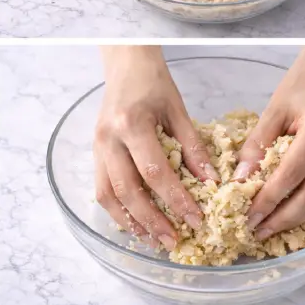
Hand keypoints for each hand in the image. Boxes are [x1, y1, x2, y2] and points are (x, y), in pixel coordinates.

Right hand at [94, 47, 218, 249]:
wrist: (125, 64)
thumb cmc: (153, 83)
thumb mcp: (178, 110)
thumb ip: (192, 147)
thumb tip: (210, 182)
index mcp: (131, 124)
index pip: (154, 172)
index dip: (176, 200)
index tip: (196, 219)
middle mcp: (109, 139)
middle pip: (127, 190)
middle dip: (152, 220)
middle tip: (174, 240)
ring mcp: (97, 146)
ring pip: (108, 194)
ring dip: (131, 221)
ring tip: (154, 240)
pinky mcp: (94, 152)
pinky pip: (101, 188)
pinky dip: (118, 210)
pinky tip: (136, 222)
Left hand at [234, 46, 304, 239]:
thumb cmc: (298, 86)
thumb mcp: (272, 111)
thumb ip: (257, 144)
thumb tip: (240, 179)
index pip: (292, 173)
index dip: (270, 197)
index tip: (248, 214)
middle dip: (283, 217)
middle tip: (256, 230)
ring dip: (295, 218)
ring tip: (267, 229)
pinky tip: (285, 215)